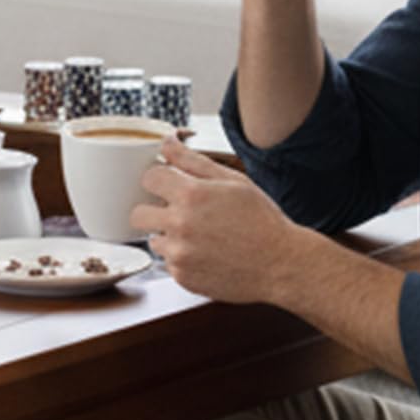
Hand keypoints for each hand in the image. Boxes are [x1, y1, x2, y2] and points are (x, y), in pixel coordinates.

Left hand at [131, 139, 302, 303]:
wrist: (281, 264)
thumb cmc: (262, 221)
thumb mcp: (233, 181)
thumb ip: (194, 161)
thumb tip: (168, 142)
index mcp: (191, 195)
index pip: (149, 178)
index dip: (160, 180)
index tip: (170, 186)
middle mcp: (179, 225)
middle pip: (138, 214)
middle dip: (153, 210)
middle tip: (178, 212)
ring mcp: (179, 254)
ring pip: (154, 240)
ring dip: (169, 236)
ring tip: (201, 236)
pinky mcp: (182, 277)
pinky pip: (169, 263)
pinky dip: (182, 258)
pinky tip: (207, 254)